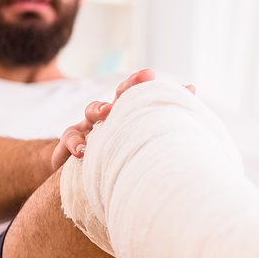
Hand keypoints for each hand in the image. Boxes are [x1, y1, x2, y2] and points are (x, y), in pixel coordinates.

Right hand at [50, 69, 194, 170]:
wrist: (73, 178)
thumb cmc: (110, 161)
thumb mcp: (132, 149)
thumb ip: (157, 132)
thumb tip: (190, 110)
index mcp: (125, 118)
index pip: (138, 97)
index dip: (148, 86)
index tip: (169, 80)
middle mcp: (108, 119)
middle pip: (118, 96)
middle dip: (130, 86)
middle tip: (145, 78)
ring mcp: (87, 129)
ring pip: (91, 112)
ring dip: (100, 108)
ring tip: (108, 112)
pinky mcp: (68, 145)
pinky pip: (69, 138)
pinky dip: (75, 142)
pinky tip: (83, 151)